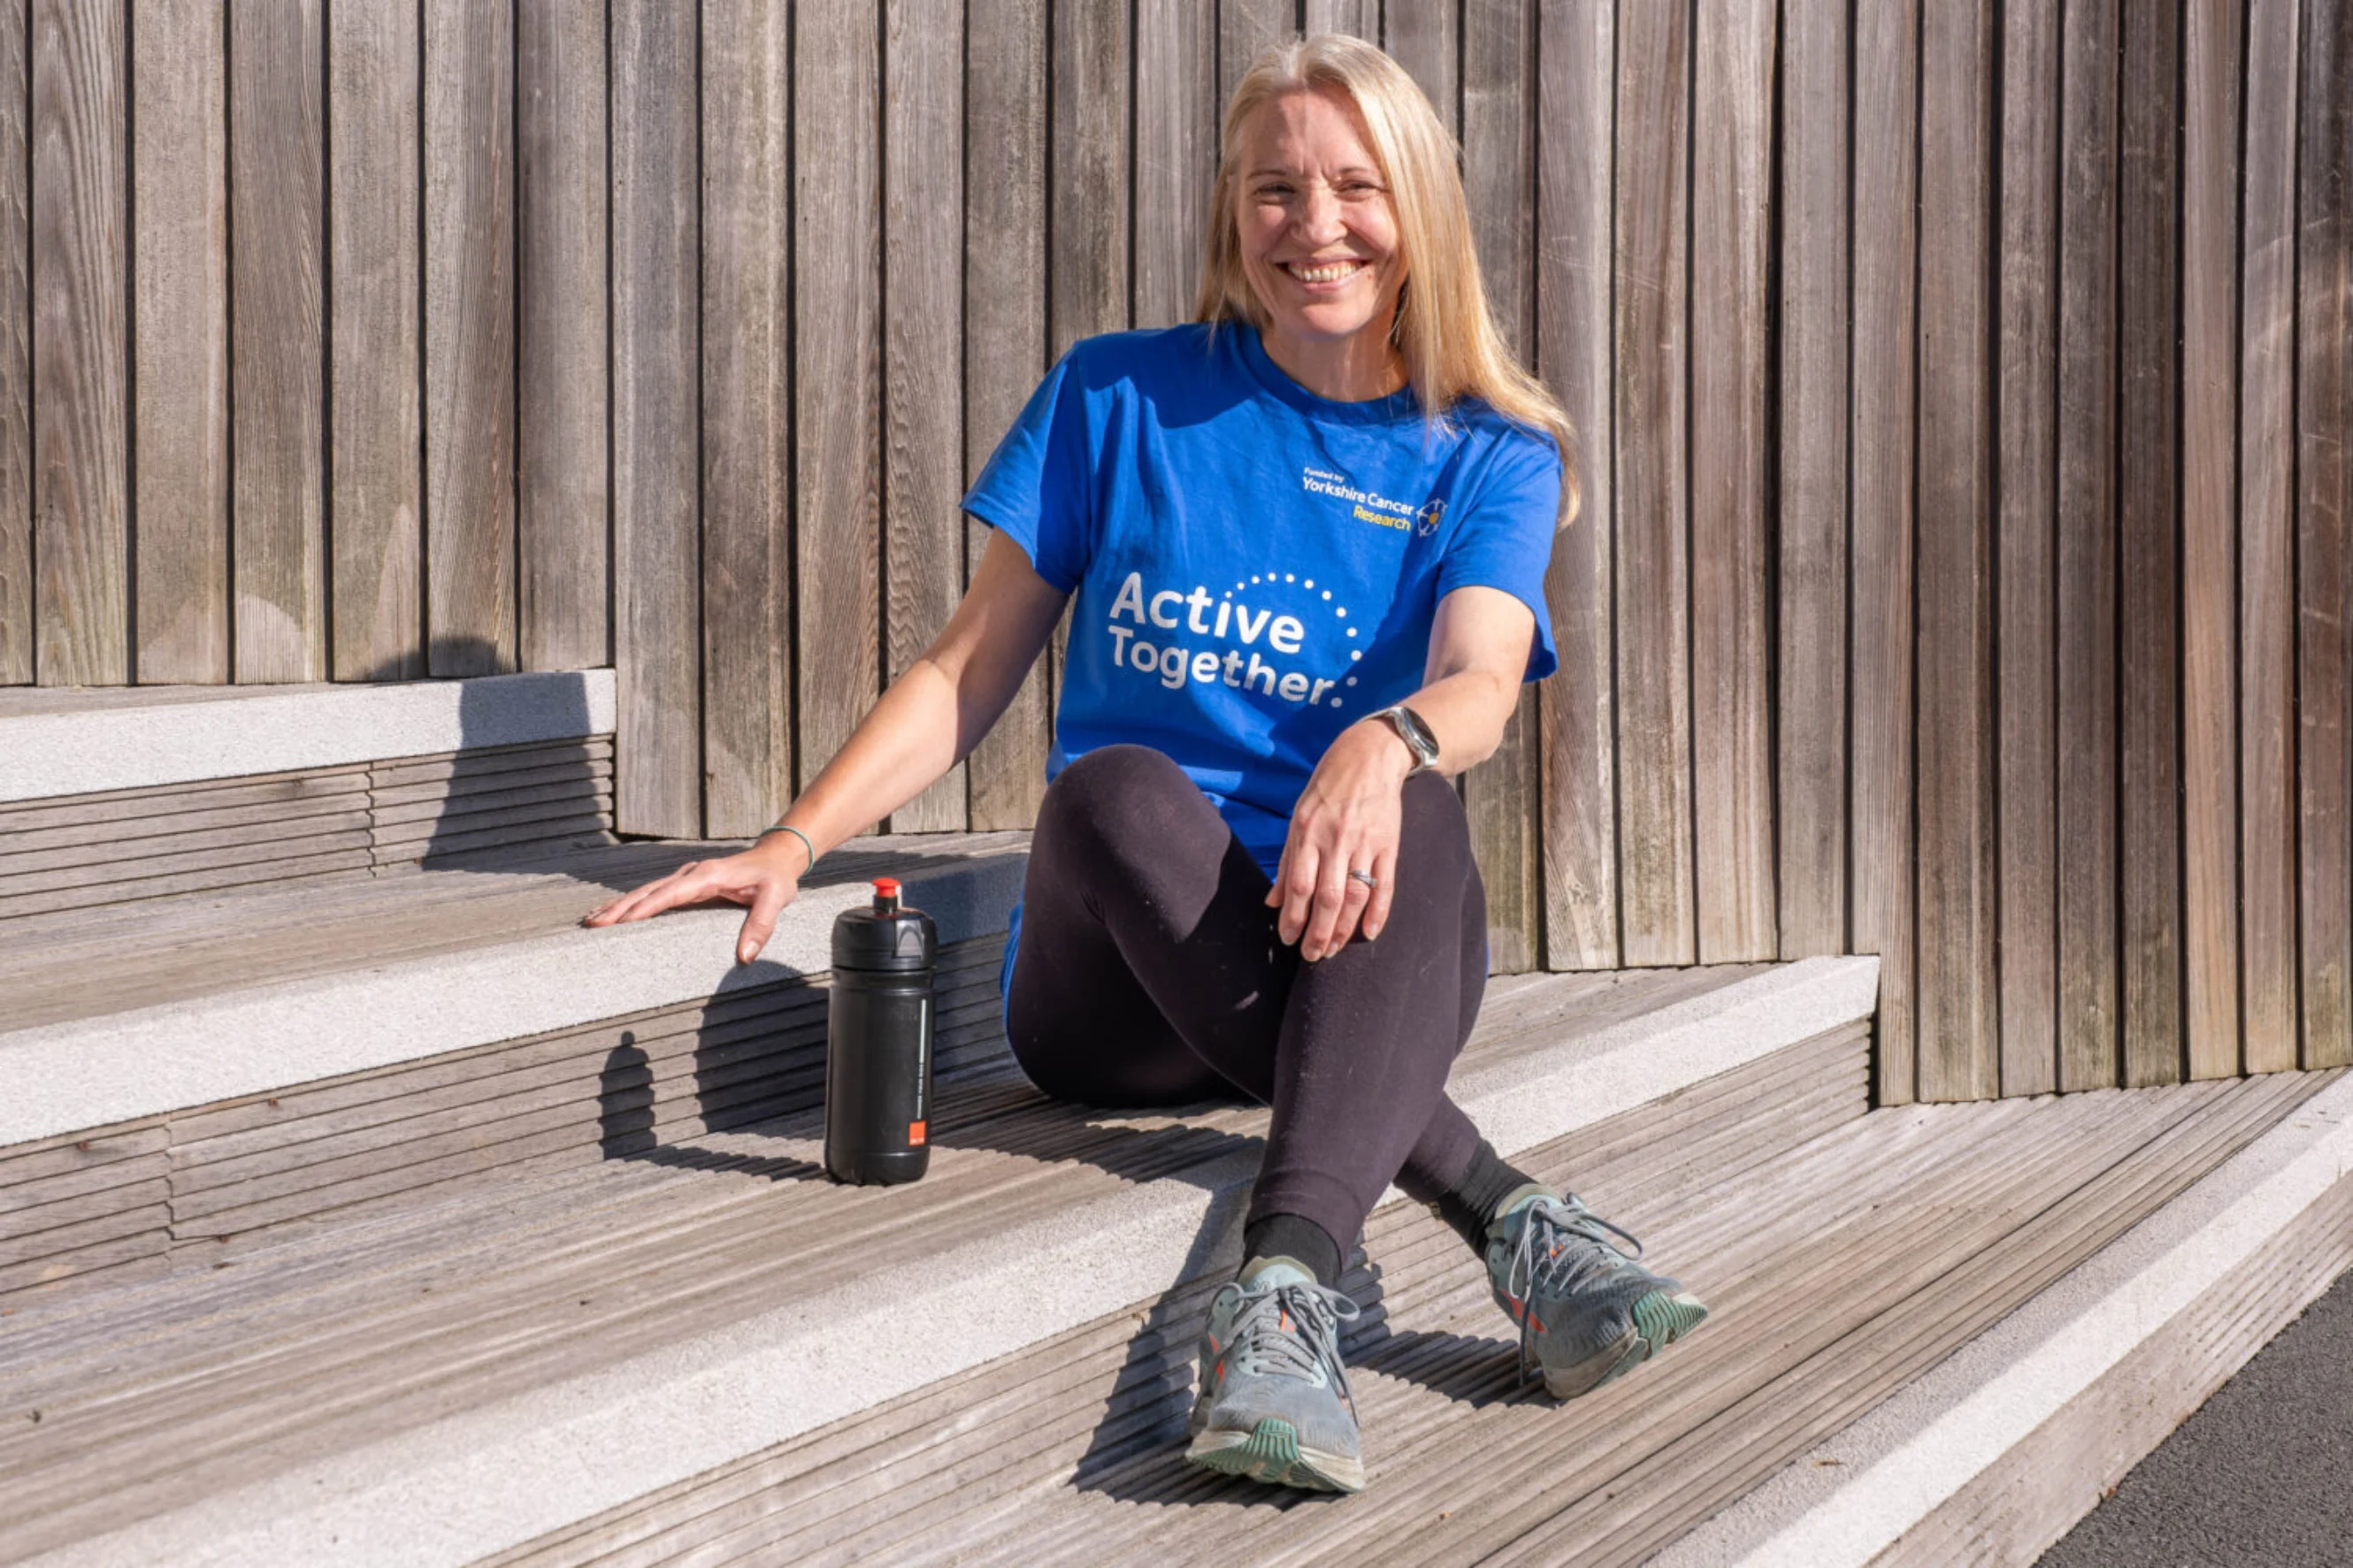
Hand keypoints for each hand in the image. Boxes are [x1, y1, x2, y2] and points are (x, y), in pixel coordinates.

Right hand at [580, 840, 806, 964]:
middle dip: (619, 908)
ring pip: (645, 891)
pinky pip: (653, 893)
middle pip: (648, 891)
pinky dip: (631, 903)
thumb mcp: (776, 899)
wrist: (776, 856)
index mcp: (707, 876)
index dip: (645, 908)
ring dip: (619, 905)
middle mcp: (691, 874)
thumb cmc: (775, 878)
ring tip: (592, 921)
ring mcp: (686, 877)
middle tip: (593, 925)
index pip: (670, 894)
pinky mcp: (686, 883)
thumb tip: (745, 956)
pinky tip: (615, 913)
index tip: (621, 921)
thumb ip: (761, 925)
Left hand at [1267, 720, 1412, 960]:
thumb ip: (1287, 863)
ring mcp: (1364, 842)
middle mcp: (1334, 840)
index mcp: (1307, 833)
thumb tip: (1272, 902)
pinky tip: (1370, 933)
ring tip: (1333, 950)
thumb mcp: (1297, 818)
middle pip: (1327, 897)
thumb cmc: (1326, 790)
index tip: (1288, 940)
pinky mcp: (1388, 844)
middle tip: (1312, 957)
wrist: (1368, 757)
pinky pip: (1385, 884)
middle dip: (1318, 932)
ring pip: (1355, 895)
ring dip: (1343, 928)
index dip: (1293, 918)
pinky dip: (1379, 912)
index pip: (1299, 885)